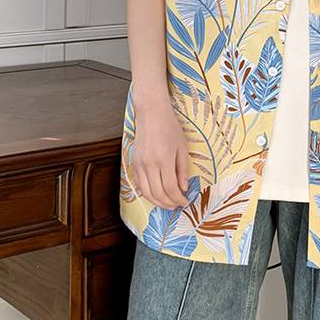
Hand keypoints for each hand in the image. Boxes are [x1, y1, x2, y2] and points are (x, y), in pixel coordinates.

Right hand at [131, 92, 189, 208]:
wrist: (151, 113)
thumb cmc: (170, 127)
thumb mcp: (182, 147)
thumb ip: (182, 169)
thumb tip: (183, 188)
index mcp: (164, 159)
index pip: (170, 188)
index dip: (178, 198)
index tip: (185, 202)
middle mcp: (149, 164)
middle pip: (157, 193)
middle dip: (169, 203)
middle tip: (177, 205)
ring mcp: (139, 164)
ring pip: (146, 192)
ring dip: (157, 202)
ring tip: (168, 204)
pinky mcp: (133, 163)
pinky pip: (139, 184)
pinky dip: (148, 193)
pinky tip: (157, 194)